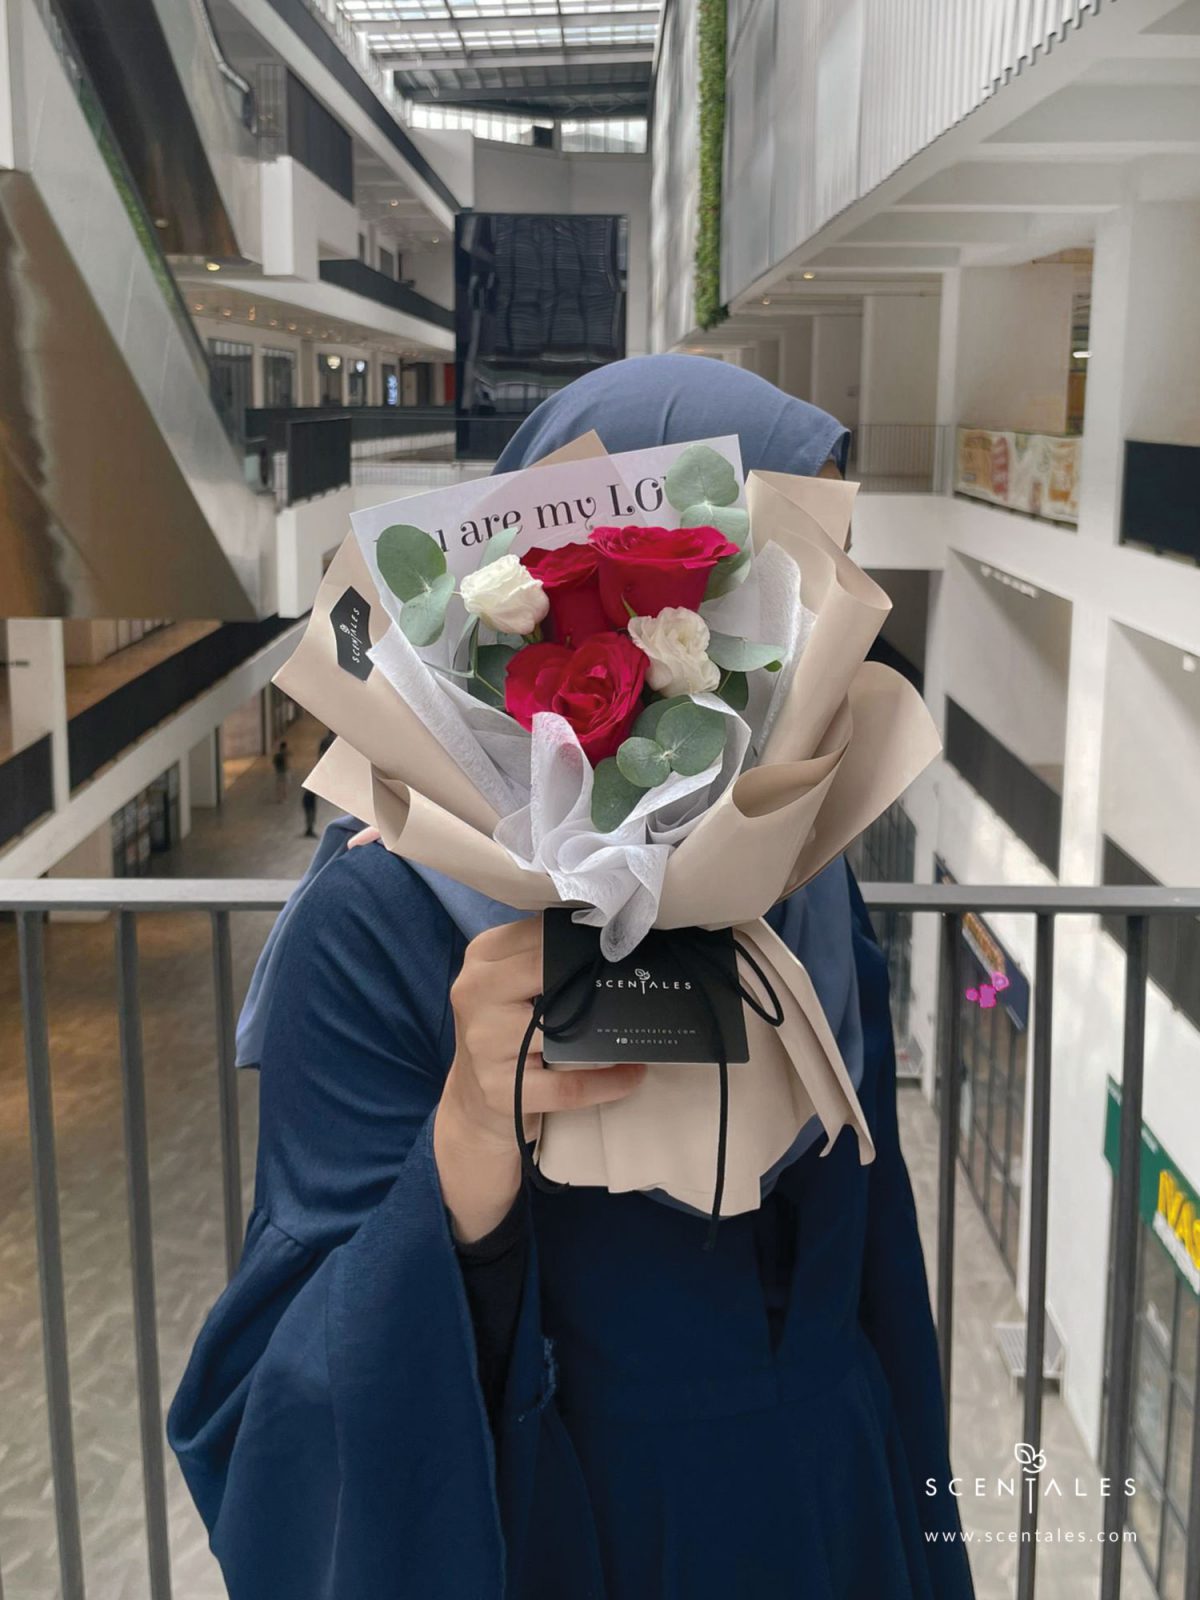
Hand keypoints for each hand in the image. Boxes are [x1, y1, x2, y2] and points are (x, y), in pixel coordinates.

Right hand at [434, 917, 644, 1240]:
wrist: (472, 1104)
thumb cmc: (505, 1032)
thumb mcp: (510, 983)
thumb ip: (543, 956)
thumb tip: (610, 936)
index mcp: (483, 957)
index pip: (542, 934)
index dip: (586, 939)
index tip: (624, 942)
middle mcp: (476, 992)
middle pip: (548, 971)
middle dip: (595, 979)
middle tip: (636, 982)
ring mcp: (484, 1043)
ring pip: (561, 1029)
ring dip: (609, 1032)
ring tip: (640, 1028)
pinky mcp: (500, 1090)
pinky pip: (567, 1085)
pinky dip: (607, 1081)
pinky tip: (632, 1073)